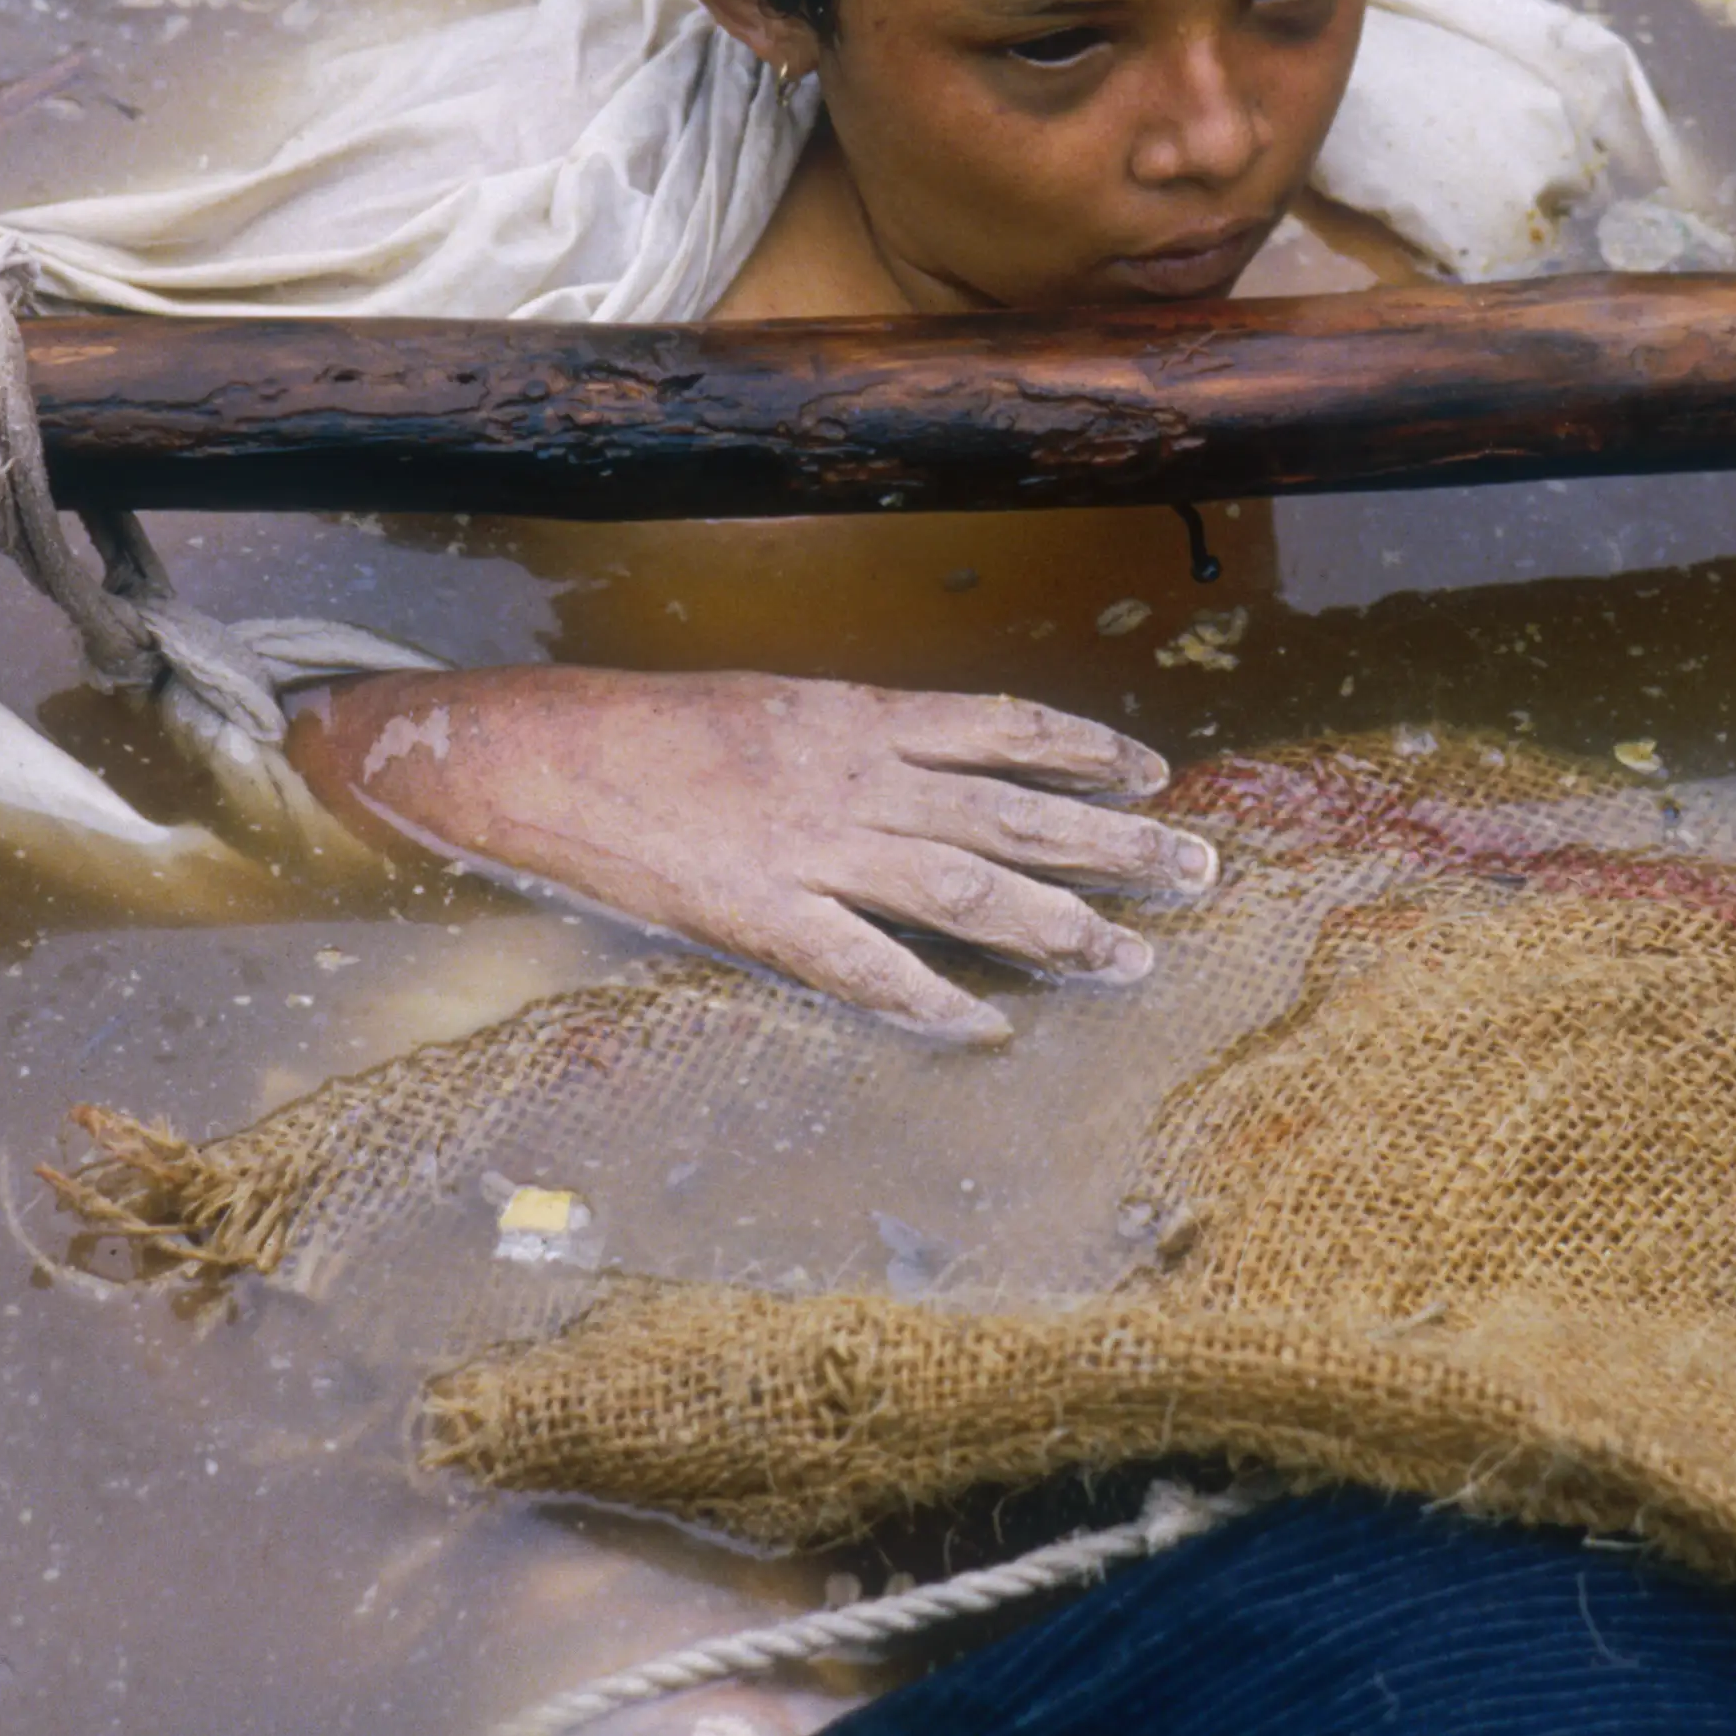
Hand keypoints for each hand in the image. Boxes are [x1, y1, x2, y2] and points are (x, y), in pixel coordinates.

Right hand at [285, 665, 1213, 1038]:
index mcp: (854, 714)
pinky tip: (986, 1027)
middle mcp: (852, 775)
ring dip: (1058, 924)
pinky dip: (929, 999)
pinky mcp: (757, 913)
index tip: (1152, 774)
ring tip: (1134, 955)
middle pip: (1011, 811)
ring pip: (964, 887)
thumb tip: (917, 764)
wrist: (534, 752)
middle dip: (1114, 842)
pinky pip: (860, 965)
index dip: (1083, 750)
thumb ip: (845, 741)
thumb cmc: (642, 728)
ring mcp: (810, 847)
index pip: (1001, 726)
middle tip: (1201, 870)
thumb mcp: (764, 708)